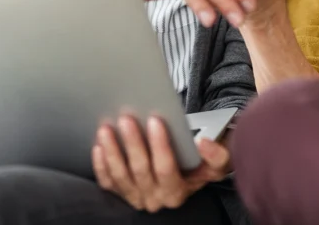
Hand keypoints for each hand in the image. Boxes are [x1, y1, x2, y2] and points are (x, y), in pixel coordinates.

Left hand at [92, 115, 230, 212]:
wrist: (190, 171)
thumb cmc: (203, 162)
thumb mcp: (220, 159)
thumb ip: (217, 155)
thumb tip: (203, 144)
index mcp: (177, 192)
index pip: (166, 169)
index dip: (159, 145)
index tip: (155, 120)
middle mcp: (155, 199)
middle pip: (140, 171)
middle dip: (132, 143)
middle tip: (126, 119)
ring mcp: (136, 197)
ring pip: (121, 177)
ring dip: (112, 152)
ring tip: (107, 129)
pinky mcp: (121, 191)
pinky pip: (108, 182)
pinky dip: (101, 165)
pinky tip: (98, 146)